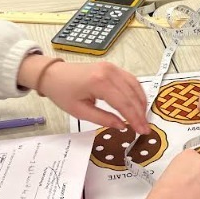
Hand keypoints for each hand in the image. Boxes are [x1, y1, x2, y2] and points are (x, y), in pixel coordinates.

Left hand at [35, 60, 149, 133]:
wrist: (53, 75)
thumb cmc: (63, 93)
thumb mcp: (80, 111)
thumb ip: (103, 119)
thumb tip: (122, 126)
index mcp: (100, 83)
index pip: (124, 103)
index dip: (135, 118)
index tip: (142, 131)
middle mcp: (110, 72)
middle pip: (131, 95)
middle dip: (140, 113)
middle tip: (146, 128)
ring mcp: (112, 67)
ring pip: (134, 86)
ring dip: (141, 102)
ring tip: (143, 118)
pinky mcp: (112, 67)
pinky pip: (130, 80)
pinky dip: (136, 92)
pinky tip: (138, 104)